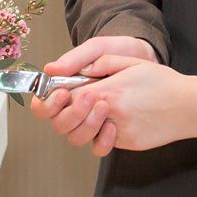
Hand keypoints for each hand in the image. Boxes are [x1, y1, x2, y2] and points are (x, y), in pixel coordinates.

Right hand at [30, 36, 155, 151]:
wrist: (153, 62)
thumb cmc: (125, 52)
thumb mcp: (101, 48)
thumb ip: (76, 58)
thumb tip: (50, 69)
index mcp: (68, 87)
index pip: (43, 106)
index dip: (47, 105)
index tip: (63, 94)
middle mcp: (76, 107)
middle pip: (58, 124)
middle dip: (72, 113)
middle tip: (90, 96)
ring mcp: (92, 121)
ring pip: (75, 137)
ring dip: (87, 125)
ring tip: (104, 107)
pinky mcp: (108, 132)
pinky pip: (97, 148)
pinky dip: (103, 141)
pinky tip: (113, 126)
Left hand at [65, 54, 196, 155]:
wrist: (192, 105)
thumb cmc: (164, 82)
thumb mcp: (133, 62)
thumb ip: (104, 63)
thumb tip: (82, 70)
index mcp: (109, 90)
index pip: (68, 96)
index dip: (58, 96)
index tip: (60, 92)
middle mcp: (111, 113)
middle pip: (67, 122)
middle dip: (64, 114)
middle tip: (72, 105)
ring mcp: (119, 132)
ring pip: (82, 137)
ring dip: (81, 126)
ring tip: (93, 114)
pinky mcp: (129, 143)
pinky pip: (104, 143)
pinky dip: (101, 135)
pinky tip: (109, 124)